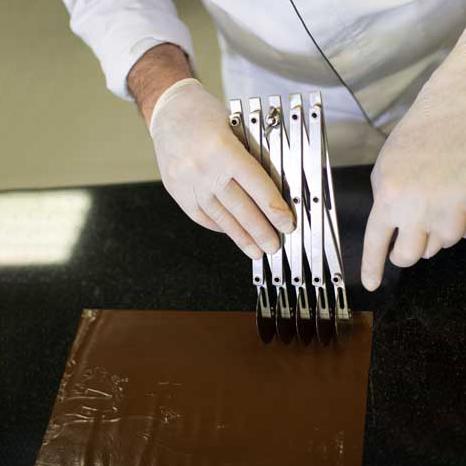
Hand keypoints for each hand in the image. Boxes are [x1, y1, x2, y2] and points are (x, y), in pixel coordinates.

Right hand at [150, 78, 294, 258]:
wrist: (167, 108)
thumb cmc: (205, 113)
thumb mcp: (236, 126)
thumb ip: (251, 157)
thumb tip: (274, 192)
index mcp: (223, 149)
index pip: (256, 187)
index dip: (274, 210)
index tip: (287, 225)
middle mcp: (204, 169)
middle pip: (239, 208)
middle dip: (260, 231)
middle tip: (274, 247)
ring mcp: (187, 182)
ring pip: (219, 216)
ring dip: (240, 237)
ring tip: (255, 251)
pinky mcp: (176, 190)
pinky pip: (200, 215)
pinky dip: (218, 226)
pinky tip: (231, 233)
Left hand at [361, 33, 465, 290]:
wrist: (455, 117)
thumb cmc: (415, 140)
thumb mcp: (385, 171)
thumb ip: (384, 203)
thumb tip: (391, 231)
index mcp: (388, 198)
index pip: (376, 244)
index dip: (372, 268)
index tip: (371, 284)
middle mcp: (416, 211)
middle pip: (408, 257)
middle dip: (402, 255)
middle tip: (402, 244)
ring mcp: (446, 213)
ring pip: (434, 247)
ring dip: (428, 237)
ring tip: (429, 208)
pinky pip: (455, 235)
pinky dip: (448, 227)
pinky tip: (447, 204)